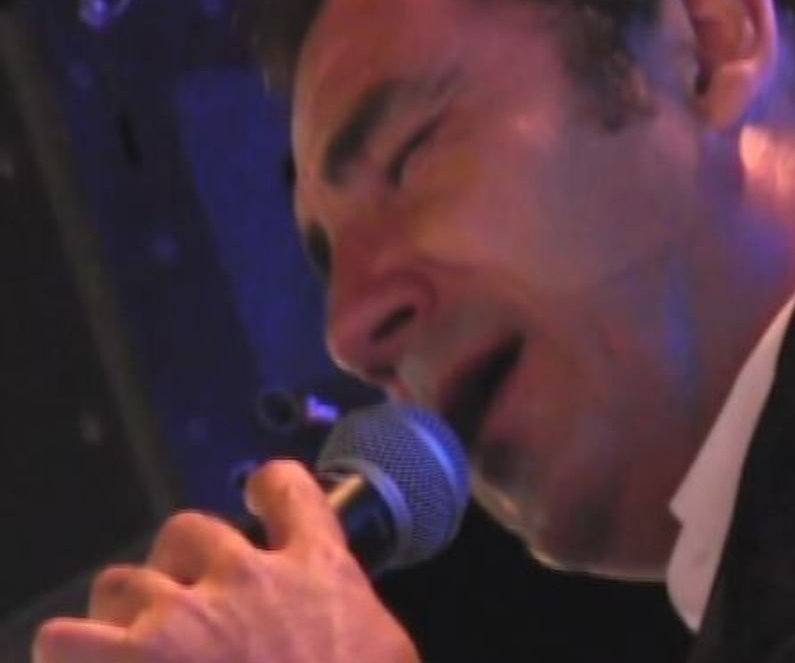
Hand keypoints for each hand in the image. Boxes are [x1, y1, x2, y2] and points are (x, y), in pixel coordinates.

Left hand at [32, 460, 419, 662]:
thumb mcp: (390, 655)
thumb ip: (359, 626)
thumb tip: (351, 634)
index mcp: (317, 573)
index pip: (290, 494)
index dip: (271, 489)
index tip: (260, 499)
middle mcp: (246, 577)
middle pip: (189, 531)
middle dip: (179, 564)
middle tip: (187, 608)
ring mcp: (181, 617)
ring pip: (122, 583)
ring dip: (125, 616)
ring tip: (131, 653)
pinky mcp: (126, 660)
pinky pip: (64, 638)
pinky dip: (71, 655)